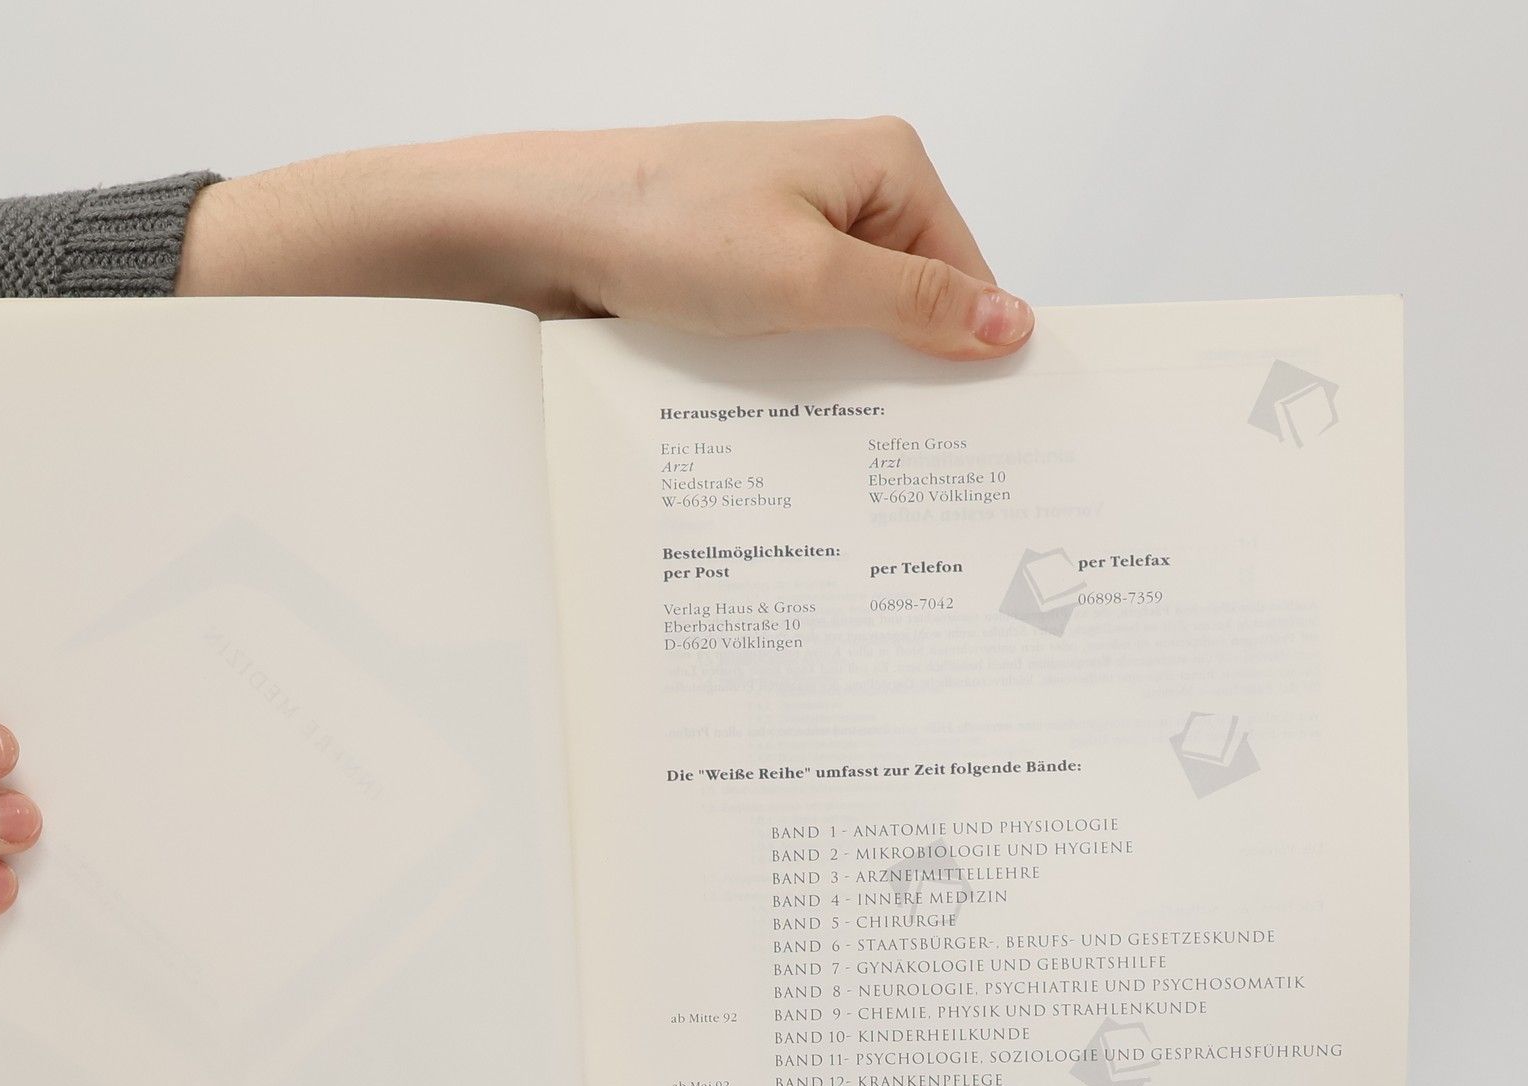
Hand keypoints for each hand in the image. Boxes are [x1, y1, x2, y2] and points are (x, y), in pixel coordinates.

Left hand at [177, 118, 1031, 361]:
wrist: (538, 229)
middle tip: (900, 460)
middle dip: (902, 375)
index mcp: (886, 164)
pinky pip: (794, 331)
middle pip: (912, 303)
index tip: (968, 437)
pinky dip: (790, 372)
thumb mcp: (808, 279)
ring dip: (839, 381)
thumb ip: (913, 304)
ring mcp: (789, 227)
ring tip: (831, 440)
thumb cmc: (661, 228)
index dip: (968, 356)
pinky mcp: (741, 267)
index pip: (968, 274)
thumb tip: (1010, 324)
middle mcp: (845, 188)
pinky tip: (777, 414)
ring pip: (849, 326)